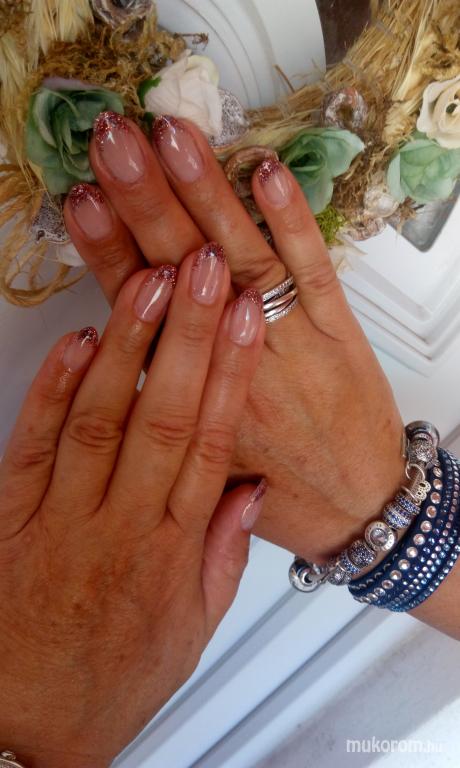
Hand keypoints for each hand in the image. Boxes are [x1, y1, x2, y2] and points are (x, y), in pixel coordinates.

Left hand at [0, 250, 264, 766]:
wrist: (26, 728)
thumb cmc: (109, 678)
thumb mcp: (191, 630)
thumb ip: (223, 554)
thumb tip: (247, 490)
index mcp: (171, 550)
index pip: (210, 443)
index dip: (231, 374)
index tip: (245, 321)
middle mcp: (120, 524)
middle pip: (162, 415)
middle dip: (187, 335)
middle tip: (203, 272)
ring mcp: (62, 518)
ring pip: (101, 418)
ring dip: (127, 347)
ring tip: (149, 286)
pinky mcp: (11, 517)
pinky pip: (33, 444)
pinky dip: (54, 389)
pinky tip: (76, 342)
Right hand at [65, 112, 403, 562]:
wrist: (357, 513)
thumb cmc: (277, 492)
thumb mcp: (197, 469)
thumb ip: (157, 415)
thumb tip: (117, 361)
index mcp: (189, 398)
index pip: (137, 312)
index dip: (108, 252)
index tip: (83, 201)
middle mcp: (232, 364)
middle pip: (181, 271)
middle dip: (146, 201)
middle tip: (116, 142)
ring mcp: (288, 343)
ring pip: (243, 259)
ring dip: (208, 195)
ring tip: (174, 138)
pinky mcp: (337, 334)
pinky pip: (312, 270)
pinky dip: (291, 220)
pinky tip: (265, 174)